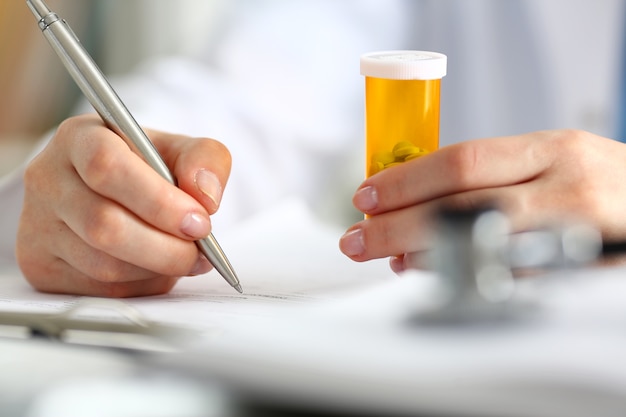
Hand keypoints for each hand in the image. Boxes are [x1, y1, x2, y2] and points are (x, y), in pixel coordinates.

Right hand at [16, 114, 231, 296]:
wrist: (113, 192)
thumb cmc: (148, 168)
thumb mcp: (182, 150)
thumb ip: (206, 159)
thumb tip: (205, 196)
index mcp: (80, 138)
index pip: (106, 166)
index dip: (158, 201)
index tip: (199, 221)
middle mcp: (48, 180)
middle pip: (104, 225)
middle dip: (166, 247)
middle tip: (201, 252)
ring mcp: (38, 226)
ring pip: (104, 266)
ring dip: (157, 270)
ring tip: (185, 258)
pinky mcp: (42, 267)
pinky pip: (100, 291)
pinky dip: (142, 285)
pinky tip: (156, 268)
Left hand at [339, 129, 625, 271]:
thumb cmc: (598, 187)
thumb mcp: (553, 161)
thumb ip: (491, 174)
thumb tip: (413, 196)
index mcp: (551, 150)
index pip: (463, 161)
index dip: (406, 181)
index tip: (366, 196)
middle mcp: (566, 188)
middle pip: (462, 206)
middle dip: (398, 225)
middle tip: (358, 237)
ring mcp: (578, 235)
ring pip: (482, 247)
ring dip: (423, 255)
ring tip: (388, 256)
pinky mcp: (583, 276)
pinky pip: (511, 282)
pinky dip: (465, 276)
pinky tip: (435, 274)